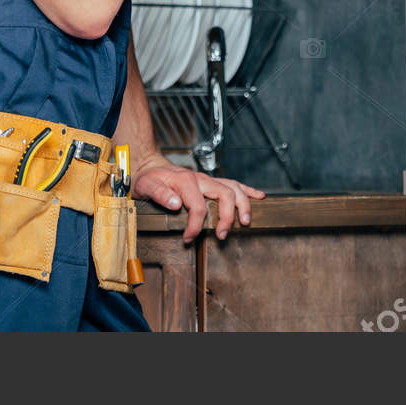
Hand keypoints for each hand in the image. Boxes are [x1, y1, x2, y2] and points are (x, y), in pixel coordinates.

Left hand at [131, 153, 264, 241]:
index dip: (195, 226)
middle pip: (224, 195)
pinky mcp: (211, 182)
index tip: (189, 238)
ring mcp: (208, 180)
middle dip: (227, 216)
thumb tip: (175, 203)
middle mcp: (200, 179)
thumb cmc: (148, 179)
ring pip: (233, 188)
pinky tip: (259, 197)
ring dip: (243, 204)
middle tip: (222, 234)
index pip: (198, 207)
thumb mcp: (146, 186)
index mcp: (185, 181)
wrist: (149, 166)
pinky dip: (248, 190)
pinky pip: (233, 184)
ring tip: (246, 221)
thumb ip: (160, 194)